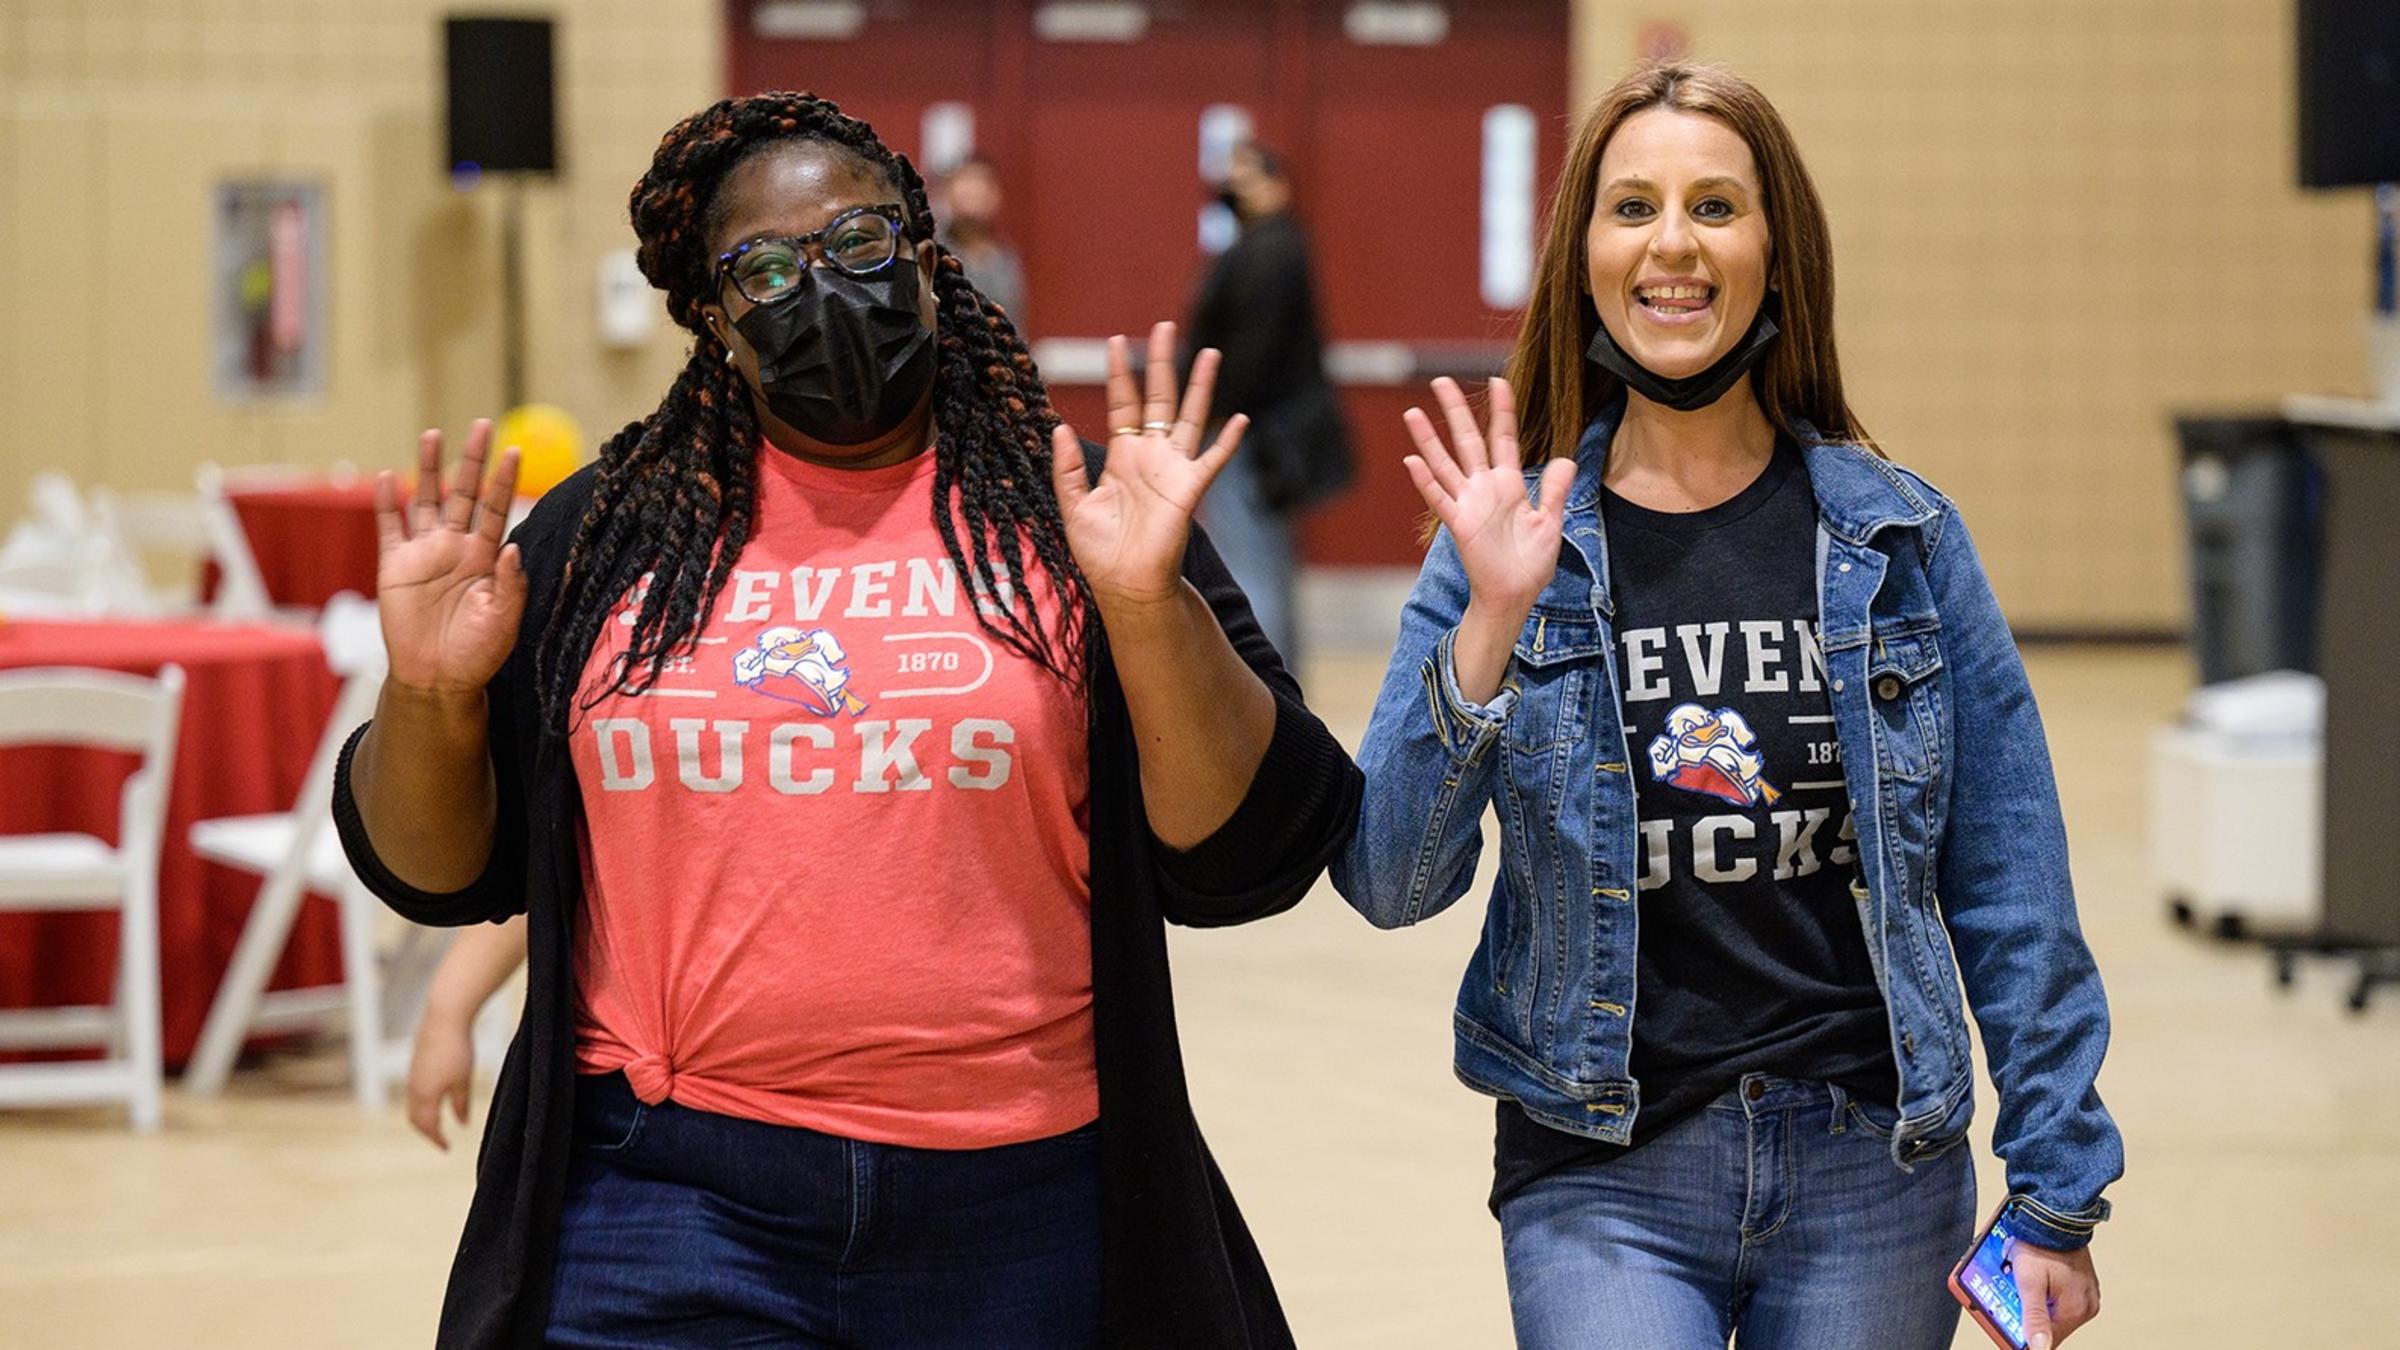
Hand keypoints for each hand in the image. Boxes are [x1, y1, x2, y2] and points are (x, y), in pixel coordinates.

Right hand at [374, 421, 526, 694]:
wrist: (438, 678)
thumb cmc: (477, 653)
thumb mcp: (504, 620)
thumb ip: (511, 584)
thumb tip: (512, 547)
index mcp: (486, 558)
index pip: (497, 509)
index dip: (504, 481)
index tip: (514, 451)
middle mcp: (456, 547)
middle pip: (465, 493)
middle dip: (472, 460)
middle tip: (482, 424)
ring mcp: (425, 553)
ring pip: (427, 501)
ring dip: (430, 468)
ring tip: (433, 434)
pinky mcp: (395, 566)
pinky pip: (390, 528)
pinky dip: (388, 503)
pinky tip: (391, 477)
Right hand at [405, 1010, 474, 1150]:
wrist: (444, 1017)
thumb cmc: (457, 1048)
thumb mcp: (464, 1080)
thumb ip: (461, 1104)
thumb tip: (462, 1122)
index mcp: (425, 1095)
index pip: (428, 1126)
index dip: (437, 1139)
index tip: (446, 1148)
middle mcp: (414, 1088)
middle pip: (415, 1118)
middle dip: (426, 1131)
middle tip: (439, 1139)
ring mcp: (412, 1075)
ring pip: (413, 1105)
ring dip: (422, 1117)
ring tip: (436, 1122)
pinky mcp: (414, 1064)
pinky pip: (414, 1091)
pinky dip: (421, 1102)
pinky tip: (434, 1099)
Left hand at [1051, 322, 1247, 612]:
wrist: (1124, 585)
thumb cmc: (1100, 552)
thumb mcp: (1072, 505)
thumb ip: (1066, 467)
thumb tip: (1059, 426)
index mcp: (1122, 456)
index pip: (1122, 404)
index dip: (1120, 373)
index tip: (1117, 341)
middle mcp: (1151, 456)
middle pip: (1159, 398)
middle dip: (1160, 362)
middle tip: (1164, 326)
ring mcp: (1173, 470)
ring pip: (1189, 416)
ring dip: (1200, 386)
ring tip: (1208, 352)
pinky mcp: (1190, 489)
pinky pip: (1213, 460)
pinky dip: (1227, 441)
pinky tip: (1240, 419)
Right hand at [1402, 376, 1575, 620]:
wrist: (1514, 595)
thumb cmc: (1530, 563)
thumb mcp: (1551, 522)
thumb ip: (1555, 490)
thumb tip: (1567, 459)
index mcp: (1509, 484)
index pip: (1503, 438)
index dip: (1501, 410)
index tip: (1497, 381)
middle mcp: (1484, 488)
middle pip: (1467, 440)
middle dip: (1455, 410)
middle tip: (1441, 381)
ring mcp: (1468, 504)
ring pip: (1445, 464)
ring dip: (1429, 439)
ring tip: (1414, 413)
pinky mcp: (1459, 525)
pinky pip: (1440, 499)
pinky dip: (1426, 481)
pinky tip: (1412, 461)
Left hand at [2014, 1241, 2100, 1348]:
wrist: (2053, 1215)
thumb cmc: (2040, 1245)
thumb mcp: (2029, 1282)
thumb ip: (2034, 1317)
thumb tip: (2039, 1348)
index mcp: (2076, 1310)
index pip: (2048, 1341)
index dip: (2024, 1336)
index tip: (2007, 1326)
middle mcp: (2086, 1306)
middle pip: (2050, 1327)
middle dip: (2027, 1317)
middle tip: (2008, 1299)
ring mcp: (2086, 1295)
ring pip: (2054, 1312)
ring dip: (2034, 1305)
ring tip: (2017, 1287)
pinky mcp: (2082, 1285)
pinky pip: (2059, 1299)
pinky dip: (2044, 1295)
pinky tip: (2030, 1282)